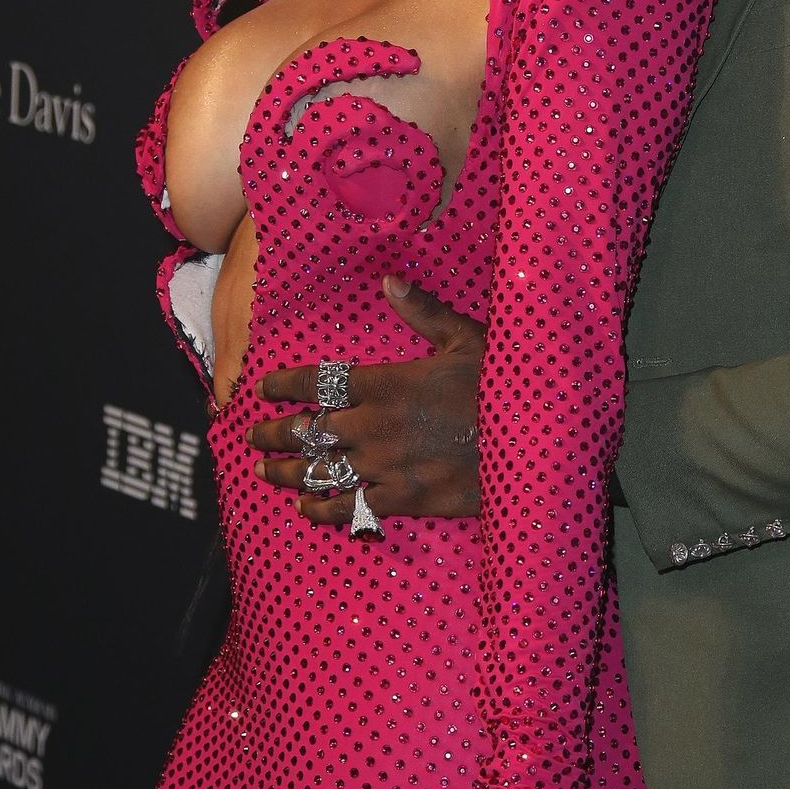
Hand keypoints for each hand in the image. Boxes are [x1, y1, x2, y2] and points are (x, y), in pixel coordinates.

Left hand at [248, 278, 485, 522]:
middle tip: (253, 435)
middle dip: (274, 432)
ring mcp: (386, 466)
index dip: (284, 384)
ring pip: (320, 471)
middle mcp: (375, 425)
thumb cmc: (504, 387)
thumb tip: (390, 279)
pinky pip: (350, 508)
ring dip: (287, 471)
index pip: (319, 381)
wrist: (535, 444)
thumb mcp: (468, 339)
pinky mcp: (403, 500)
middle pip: (308, 430)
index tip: (262, 388)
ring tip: (265, 470)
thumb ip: (423, 312)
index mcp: (387, 382)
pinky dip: (324, 509)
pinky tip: (307, 508)